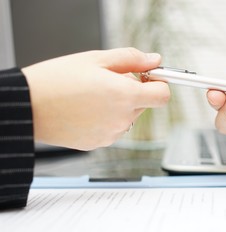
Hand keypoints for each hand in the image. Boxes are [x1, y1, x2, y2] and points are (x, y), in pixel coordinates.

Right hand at [22, 48, 169, 149]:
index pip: (163, 96)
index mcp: (125, 96)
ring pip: (128, 116)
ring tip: (92, 97)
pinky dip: (106, 119)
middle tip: (107, 81)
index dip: (159, 84)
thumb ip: (132, 59)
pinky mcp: (99, 143)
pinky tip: (86, 111)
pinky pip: (113, 128)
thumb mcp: (96, 59)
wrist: (28, 107)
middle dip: (132, 91)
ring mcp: (111, 134)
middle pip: (144, 104)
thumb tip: (154, 60)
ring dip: (119, 106)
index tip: (149, 78)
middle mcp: (122, 119)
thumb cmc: (56, 81)